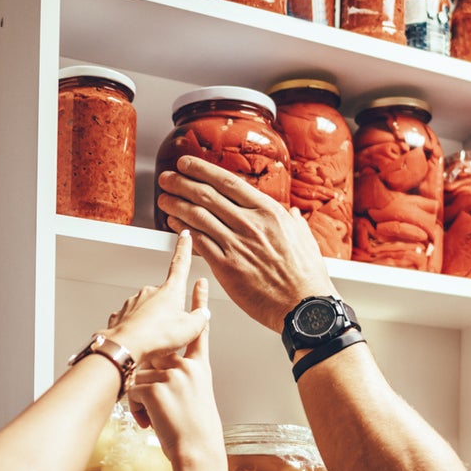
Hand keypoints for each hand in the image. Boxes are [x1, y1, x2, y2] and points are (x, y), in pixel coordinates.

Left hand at [103, 231, 210, 359]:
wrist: (125, 347)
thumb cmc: (156, 337)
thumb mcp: (191, 330)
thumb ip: (200, 319)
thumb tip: (203, 315)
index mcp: (170, 290)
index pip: (180, 263)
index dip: (184, 249)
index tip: (185, 236)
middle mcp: (150, 291)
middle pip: (166, 296)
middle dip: (170, 310)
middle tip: (172, 331)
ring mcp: (134, 301)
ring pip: (149, 309)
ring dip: (154, 322)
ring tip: (156, 340)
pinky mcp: (122, 313)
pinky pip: (134, 320)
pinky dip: (139, 329)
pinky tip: (143, 341)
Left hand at [126, 280, 223, 462]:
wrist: (197, 452)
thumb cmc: (194, 432)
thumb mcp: (193, 398)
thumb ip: (180, 378)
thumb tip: (159, 374)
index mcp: (199, 367)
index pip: (199, 331)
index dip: (199, 306)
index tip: (201, 282)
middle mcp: (188, 367)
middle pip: (156, 359)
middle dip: (147, 382)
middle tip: (163, 407)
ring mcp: (172, 375)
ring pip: (140, 378)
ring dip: (142, 403)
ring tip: (159, 421)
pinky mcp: (157, 386)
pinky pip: (134, 394)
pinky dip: (138, 412)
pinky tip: (151, 424)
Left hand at [157, 156, 336, 330]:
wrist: (303, 306)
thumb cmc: (306, 277)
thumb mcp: (305, 239)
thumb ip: (293, 222)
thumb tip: (292, 215)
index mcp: (268, 212)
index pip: (228, 183)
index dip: (203, 170)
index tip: (188, 164)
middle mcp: (250, 224)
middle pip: (207, 196)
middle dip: (182, 183)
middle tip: (168, 178)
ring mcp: (236, 245)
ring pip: (198, 217)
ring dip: (176, 205)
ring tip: (164, 199)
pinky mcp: (227, 267)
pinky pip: (199, 243)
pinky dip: (183, 231)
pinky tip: (174, 225)